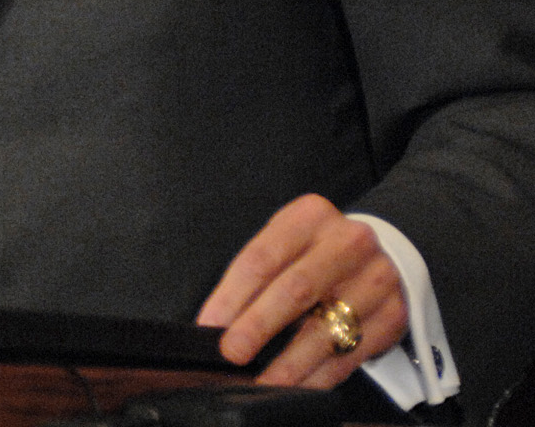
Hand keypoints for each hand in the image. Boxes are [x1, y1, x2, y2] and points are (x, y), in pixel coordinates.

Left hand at [197, 194, 407, 389]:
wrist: (381, 254)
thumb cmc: (317, 252)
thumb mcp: (285, 244)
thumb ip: (256, 276)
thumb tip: (218, 324)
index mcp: (310, 217)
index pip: (262, 258)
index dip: (231, 295)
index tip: (209, 325)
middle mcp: (349, 243)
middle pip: (295, 289)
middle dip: (258, 326)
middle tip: (232, 353)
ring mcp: (377, 279)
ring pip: (326, 328)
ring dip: (288, 363)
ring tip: (262, 382)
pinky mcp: (394, 314)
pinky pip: (351, 354)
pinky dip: (319, 376)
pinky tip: (296, 387)